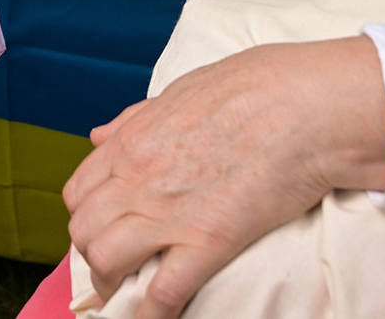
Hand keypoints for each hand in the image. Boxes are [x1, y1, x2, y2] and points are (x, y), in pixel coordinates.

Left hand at [63, 37, 384, 315]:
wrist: (306, 105)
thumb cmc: (254, 89)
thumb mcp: (180, 92)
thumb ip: (135, 118)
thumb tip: (100, 136)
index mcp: (131, 141)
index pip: (79, 192)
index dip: (86, 217)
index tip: (102, 230)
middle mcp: (138, 177)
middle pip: (84, 231)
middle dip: (93, 255)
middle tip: (115, 268)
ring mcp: (169, 211)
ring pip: (106, 262)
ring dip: (114, 284)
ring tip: (132, 292)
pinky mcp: (208, 240)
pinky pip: (162, 292)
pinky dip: (152, 312)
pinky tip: (157, 317)